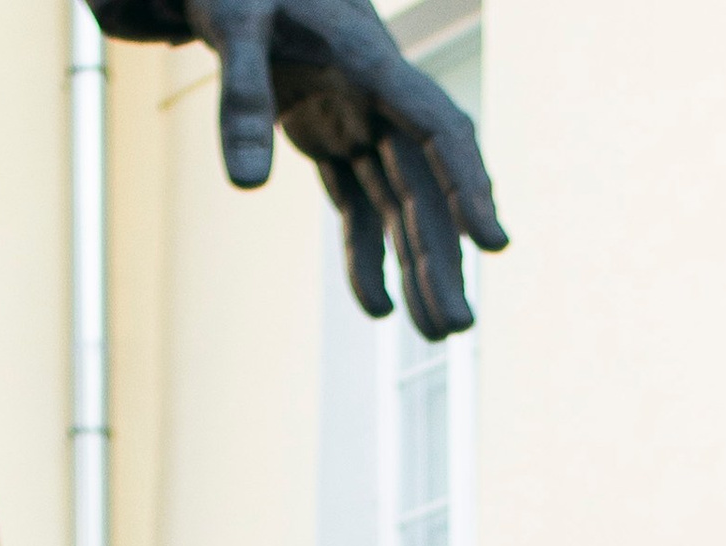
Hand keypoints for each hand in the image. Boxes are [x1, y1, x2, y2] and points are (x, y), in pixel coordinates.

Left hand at [92, 0, 506, 335]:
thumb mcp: (233, 24)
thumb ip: (240, 97)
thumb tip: (248, 187)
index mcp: (371, 62)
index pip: (437, 130)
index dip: (467, 186)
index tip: (492, 243)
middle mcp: (377, 97)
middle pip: (423, 186)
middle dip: (442, 257)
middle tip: (456, 328)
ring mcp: (357, 119)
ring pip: (400, 204)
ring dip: (419, 268)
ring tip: (438, 334)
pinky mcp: (333, 136)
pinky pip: (358, 205)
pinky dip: (366, 254)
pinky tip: (377, 308)